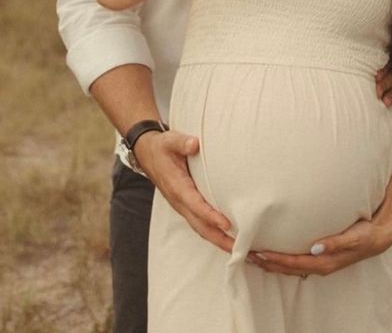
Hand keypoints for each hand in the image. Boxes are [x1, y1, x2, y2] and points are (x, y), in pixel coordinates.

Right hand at [135, 129, 232, 252]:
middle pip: (201, 226)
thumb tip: (194, 144)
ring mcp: (183, 207)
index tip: (226, 224)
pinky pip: (202, 225)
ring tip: (243, 252)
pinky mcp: (187, 207)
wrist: (148, 154)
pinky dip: (216, 235)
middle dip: (221, 239)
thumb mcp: (170, 140)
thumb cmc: (162, 147)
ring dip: (221, 242)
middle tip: (242, 249)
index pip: (195, 204)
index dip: (210, 215)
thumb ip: (182, 142)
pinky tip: (231, 240)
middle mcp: (180, 202)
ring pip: (202, 229)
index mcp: (177, 187)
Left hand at [248, 216, 391, 277]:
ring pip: (289, 266)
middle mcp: (318, 265)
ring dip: (270, 262)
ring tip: (252, 255)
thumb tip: (315, 248)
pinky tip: (272, 252)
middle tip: (245, 255)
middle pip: (287, 268)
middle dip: (266, 263)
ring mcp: (318, 263)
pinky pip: (295, 261)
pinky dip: (281, 259)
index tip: (258, 253)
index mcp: (324, 262)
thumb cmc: (364, 234)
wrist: (377, 237)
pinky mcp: (319, 257)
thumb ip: (334, 242)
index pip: (293, 263)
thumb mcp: (353, 237)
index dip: (275, 259)